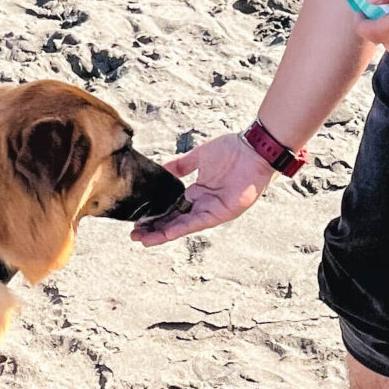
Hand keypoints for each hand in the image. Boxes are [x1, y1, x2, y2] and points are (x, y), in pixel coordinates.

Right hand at [131, 132, 272, 245]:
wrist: (255, 148)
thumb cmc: (232, 150)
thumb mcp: (198, 157)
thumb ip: (180, 165)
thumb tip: (161, 169)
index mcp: (198, 191)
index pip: (172, 207)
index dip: (155, 214)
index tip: (137, 220)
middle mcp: (203, 203)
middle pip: (174, 219)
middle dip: (154, 228)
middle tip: (134, 235)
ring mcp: (212, 209)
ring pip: (182, 225)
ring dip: (162, 233)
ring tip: (143, 239)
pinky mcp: (222, 213)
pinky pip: (197, 222)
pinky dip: (181, 228)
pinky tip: (166, 233)